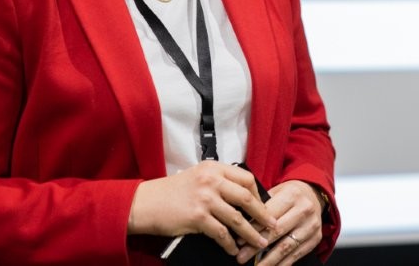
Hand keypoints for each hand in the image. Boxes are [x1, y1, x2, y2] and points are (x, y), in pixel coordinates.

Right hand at [127, 161, 276, 255]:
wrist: (146, 203)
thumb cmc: (171, 192)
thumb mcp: (197, 176)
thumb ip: (218, 181)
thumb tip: (242, 197)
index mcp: (213, 168)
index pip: (246, 178)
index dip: (258, 194)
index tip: (263, 206)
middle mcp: (211, 180)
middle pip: (246, 198)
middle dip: (263, 215)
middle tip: (272, 225)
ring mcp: (205, 198)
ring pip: (237, 218)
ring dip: (251, 233)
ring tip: (259, 242)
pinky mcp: (197, 217)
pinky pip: (221, 233)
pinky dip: (230, 243)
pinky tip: (233, 249)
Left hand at [235, 180, 322, 264]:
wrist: (313, 195)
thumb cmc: (290, 195)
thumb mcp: (277, 192)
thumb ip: (262, 206)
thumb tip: (242, 224)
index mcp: (292, 195)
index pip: (269, 215)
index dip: (253, 229)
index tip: (239, 241)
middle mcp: (304, 210)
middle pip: (277, 232)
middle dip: (256, 247)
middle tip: (242, 257)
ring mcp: (311, 226)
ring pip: (286, 246)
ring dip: (269, 260)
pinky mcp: (315, 239)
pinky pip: (296, 254)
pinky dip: (283, 263)